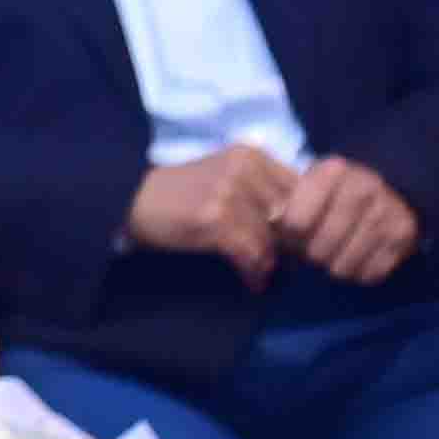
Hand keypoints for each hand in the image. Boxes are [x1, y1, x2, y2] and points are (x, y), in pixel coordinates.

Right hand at [125, 144, 295, 284]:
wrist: (133, 199)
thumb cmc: (182, 193)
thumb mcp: (226, 177)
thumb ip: (262, 190)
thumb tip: (303, 228)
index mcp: (251, 156)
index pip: (302, 190)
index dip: (305, 220)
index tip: (298, 243)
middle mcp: (244, 169)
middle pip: (290, 216)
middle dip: (291, 245)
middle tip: (287, 266)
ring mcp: (229, 193)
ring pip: (271, 238)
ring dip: (271, 264)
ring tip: (265, 275)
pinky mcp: (214, 219)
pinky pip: (250, 253)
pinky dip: (253, 273)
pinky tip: (251, 282)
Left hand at [278, 156, 423, 286]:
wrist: (393, 191)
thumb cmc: (336, 194)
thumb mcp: (310, 188)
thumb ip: (287, 207)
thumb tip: (272, 236)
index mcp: (334, 170)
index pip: (295, 222)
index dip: (289, 236)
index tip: (292, 235)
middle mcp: (365, 186)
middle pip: (320, 248)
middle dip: (312, 255)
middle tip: (314, 250)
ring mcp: (389, 212)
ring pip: (343, 266)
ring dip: (334, 266)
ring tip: (336, 252)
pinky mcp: (404, 237)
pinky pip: (369, 274)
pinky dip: (359, 272)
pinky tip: (359, 256)